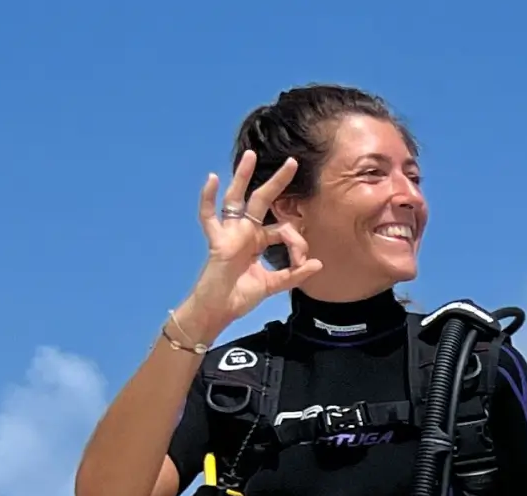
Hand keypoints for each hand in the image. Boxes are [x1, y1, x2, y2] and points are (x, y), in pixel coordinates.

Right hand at [174, 150, 322, 344]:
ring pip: (236, 198)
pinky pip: (208, 216)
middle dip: (277, 182)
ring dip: (243, 177)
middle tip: (293, 162)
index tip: (302, 262)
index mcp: (259, 240)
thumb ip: (295, 275)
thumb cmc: (241, 295)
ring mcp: (230, 233)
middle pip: (262, 200)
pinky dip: (208, 198)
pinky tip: (212, 179)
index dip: (297, 243)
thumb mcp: (274, 285)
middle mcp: (245, 231)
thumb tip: (318, 264)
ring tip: (250, 155)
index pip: (284, 230)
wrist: (221, 309)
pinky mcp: (218, 240)